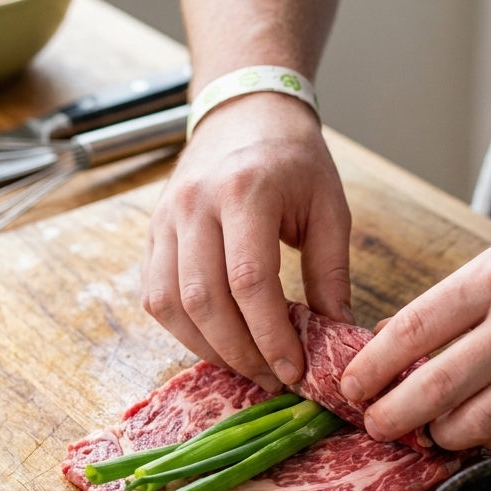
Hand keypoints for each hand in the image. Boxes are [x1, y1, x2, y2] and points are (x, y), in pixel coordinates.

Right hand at [142, 92, 351, 393]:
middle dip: (240, 352)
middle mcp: (195, 204)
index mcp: (245, 192)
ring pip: (171, 304)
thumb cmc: (295, 160)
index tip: (294, 369)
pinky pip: (155, 295)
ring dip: (208, 348)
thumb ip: (331, 273)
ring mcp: (166, 218)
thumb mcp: (330, 208)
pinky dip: (184, 329)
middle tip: (273, 377)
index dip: (270, 335)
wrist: (245, 112)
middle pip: (204, 299)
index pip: (249, 281)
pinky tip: (218, 342)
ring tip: (248, 366)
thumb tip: (338, 336)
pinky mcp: (152, 232)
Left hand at [341, 199, 490, 451]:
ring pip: (476, 425)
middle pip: (435, 388)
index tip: (350, 386)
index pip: (413, 330)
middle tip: (375, 424)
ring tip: (429, 431)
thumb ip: (460, 299)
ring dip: (440, 435)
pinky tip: (481, 431)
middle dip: (392, 415)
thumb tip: (399, 342)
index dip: (371, 367)